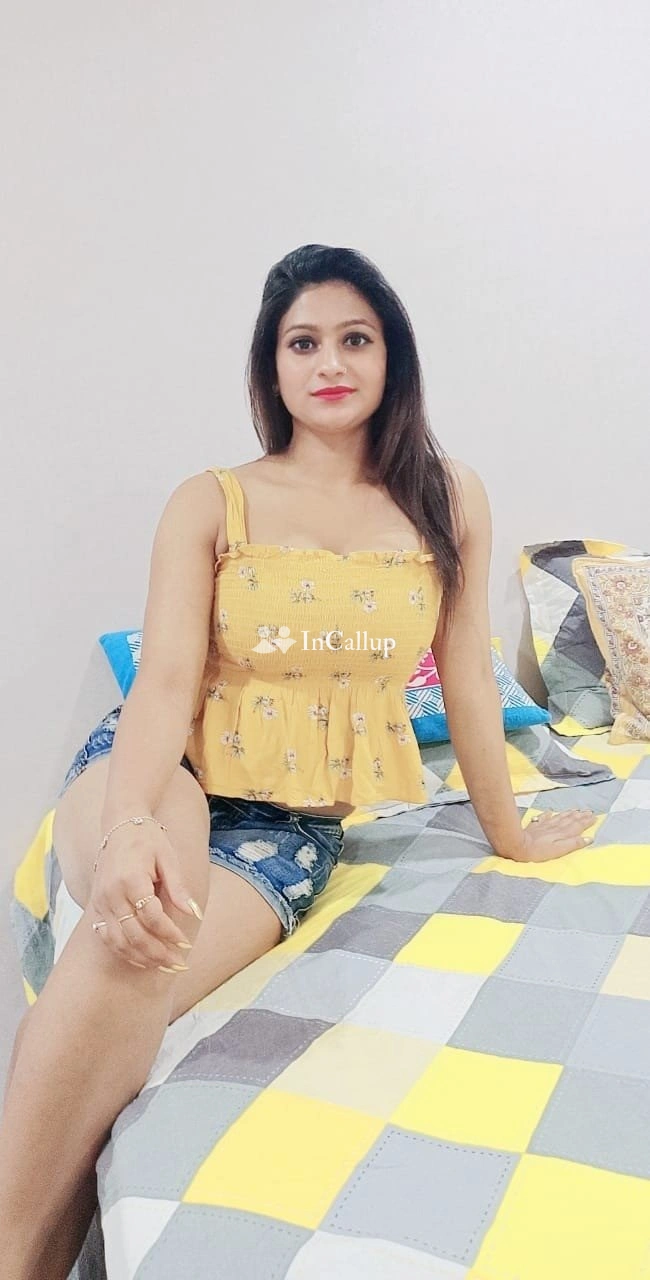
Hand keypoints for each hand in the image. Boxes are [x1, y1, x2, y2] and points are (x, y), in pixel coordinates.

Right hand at [90, 824, 200, 970]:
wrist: (120, 824)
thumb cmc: (148, 839)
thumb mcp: (168, 857)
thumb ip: (178, 887)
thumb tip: (194, 913)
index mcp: (131, 879)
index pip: (152, 917)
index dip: (170, 934)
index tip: (186, 944)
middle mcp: (111, 893)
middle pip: (134, 934)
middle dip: (158, 953)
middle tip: (179, 963)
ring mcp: (101, 902)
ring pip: (119, 941)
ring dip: (142, 957)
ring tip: (163, 966)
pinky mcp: (97, 906)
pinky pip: (107, 937)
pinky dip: (124, 951)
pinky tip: (142, 958)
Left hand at [509, 808, 595, 862]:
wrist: (519, 845)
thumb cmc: (540, 851)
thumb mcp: (560, 850)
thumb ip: (574, 844)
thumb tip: (588, 838)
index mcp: (563, 834)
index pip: (577, 826)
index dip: (586, 822)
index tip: (594, 817)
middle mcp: (555, 827)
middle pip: (570, 820)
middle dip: (580, 816)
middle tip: (588, 811)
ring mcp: (545, 825)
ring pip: (559, 817)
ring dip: (568, 813)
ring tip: (575, 810)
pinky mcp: (535, 826)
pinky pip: (544, 817)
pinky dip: (548, 814)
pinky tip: (550, 811)